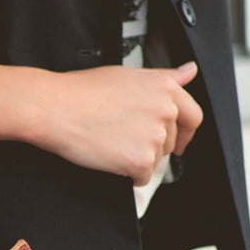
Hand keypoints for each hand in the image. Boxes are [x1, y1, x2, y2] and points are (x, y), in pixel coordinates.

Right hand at [0, 60, 203, 183]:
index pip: (192, 115)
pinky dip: (128, 175)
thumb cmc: (83, 91)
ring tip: (111, 146)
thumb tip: (188, 71)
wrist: (57, 109)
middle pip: (171, 142)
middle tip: (127, 145)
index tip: (179, 142)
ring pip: (156, 160)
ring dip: (137, 159)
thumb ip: (162, 79)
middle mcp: (166, 110)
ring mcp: (155, 136)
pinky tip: (110, 160)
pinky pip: (142, 178)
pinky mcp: (141, 160)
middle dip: (153, 147)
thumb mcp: (129, 75)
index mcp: (166, 87)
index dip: (186, 132)